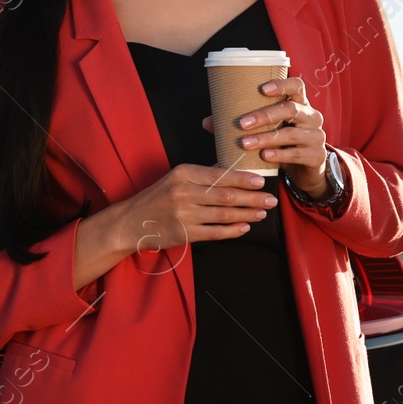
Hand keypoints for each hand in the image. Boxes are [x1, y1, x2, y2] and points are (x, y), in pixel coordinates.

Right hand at [112, 163, 278, 255]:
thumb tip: (233, 168)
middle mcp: (183, 193)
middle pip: (226, 195)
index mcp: (183, 174)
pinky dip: (233, 230)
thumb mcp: (176, 178)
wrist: (132, 221)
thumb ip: (203, 174)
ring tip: (262, 212)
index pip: (219, 175)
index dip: (243, 178)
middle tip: (270, 198)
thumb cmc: (158, 197)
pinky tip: (246, 226)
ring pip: (224, 215)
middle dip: (252, 197)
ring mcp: (184, 215)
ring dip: (247, 214)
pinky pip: (215, 233)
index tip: (261, 180)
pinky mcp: (184, 234)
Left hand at [200, 76, 330, 197]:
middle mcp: (312, 117)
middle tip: (242, 123)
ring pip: (291, 133)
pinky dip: (279, 155)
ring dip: (266, 138)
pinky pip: (296, 153)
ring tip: (246, 144)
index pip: (297, 86)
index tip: (262, 89)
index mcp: (300, 104)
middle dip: (264, 115)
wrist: (307, 171)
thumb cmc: (283, 144)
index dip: (281, 84)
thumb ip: (242, 124)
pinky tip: (264, 156)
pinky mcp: (316, 156)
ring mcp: (317, 136)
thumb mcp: (267, 131)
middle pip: (290, 109)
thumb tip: (207, 121)